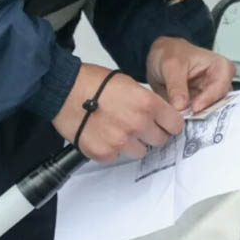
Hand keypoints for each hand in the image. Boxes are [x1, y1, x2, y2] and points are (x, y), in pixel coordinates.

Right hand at [51, 63, 183, 162]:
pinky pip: (117, 157)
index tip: (165, 124)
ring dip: (133, 144)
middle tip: (138, 126)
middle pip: (160, 141)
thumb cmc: (93, 82)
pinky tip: (103, 134)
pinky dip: (112, 149)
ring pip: (140, 152)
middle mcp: (137, 125)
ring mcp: (121, 142)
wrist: (64, 89)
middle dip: (152, 134)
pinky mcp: (104, 153)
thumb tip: (159, 116)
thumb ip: (147, 102)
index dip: (170, 123)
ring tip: (117, 129)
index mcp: (147, 104)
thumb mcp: (129, 83)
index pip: (175, 124)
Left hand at [145, 36, 234, 113]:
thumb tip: (181, 105)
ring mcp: (209, 96)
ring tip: (182, 122)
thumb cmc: (170, 52)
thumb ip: (176, 85)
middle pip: (217, 104)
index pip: (220, 87)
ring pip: (208, 113)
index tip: (195, 108)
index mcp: (221, 68)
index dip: (208, 99)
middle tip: (189, 120)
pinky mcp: (199, 106)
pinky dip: (188, 120)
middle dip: (203, 113)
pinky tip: (178, 122)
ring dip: (195, 119)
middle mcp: (219, 84)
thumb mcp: (171, 65)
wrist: (160, 57)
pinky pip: (197, 117)